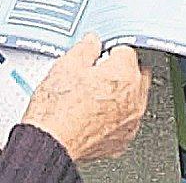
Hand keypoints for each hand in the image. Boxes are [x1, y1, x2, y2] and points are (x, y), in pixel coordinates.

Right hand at [20, 34, 150, 161]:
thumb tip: (92, 43)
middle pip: (136, 74)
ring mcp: (130, 123)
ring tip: (93, 96)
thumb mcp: (66, 65)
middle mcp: (134, 100)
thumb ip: (85, 48)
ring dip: (120, 94)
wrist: (50, 143)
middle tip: (97, 73)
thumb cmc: (57, 109)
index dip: (108, 50)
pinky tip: (95, 115)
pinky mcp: (122, 141)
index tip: (98, 56)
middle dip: (120, 70)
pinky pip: (125, 121)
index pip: (126, 51)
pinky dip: (115, 116)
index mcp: (124, 75)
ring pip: (133, 99)